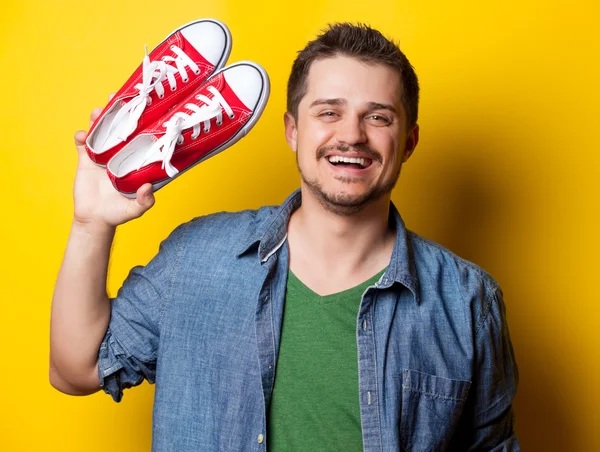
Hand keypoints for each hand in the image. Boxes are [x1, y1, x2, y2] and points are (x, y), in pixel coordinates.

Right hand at [73, 94, 154, 229]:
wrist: (94, 219)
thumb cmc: (119, 213)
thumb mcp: (136, 209)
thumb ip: (145, 201)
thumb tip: (147, 188)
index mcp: (136, 161)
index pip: (141, 137)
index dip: (142, 122)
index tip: (144, 108)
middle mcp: (121, 154)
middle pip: (120, 127)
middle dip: (118, 111)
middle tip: (116, 98)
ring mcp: (103, 154)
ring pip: (101, 130)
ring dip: (98, 118)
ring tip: (98, 111)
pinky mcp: (86, 159)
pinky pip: (82, 142)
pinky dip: (81, 136)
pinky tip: (82, 136)